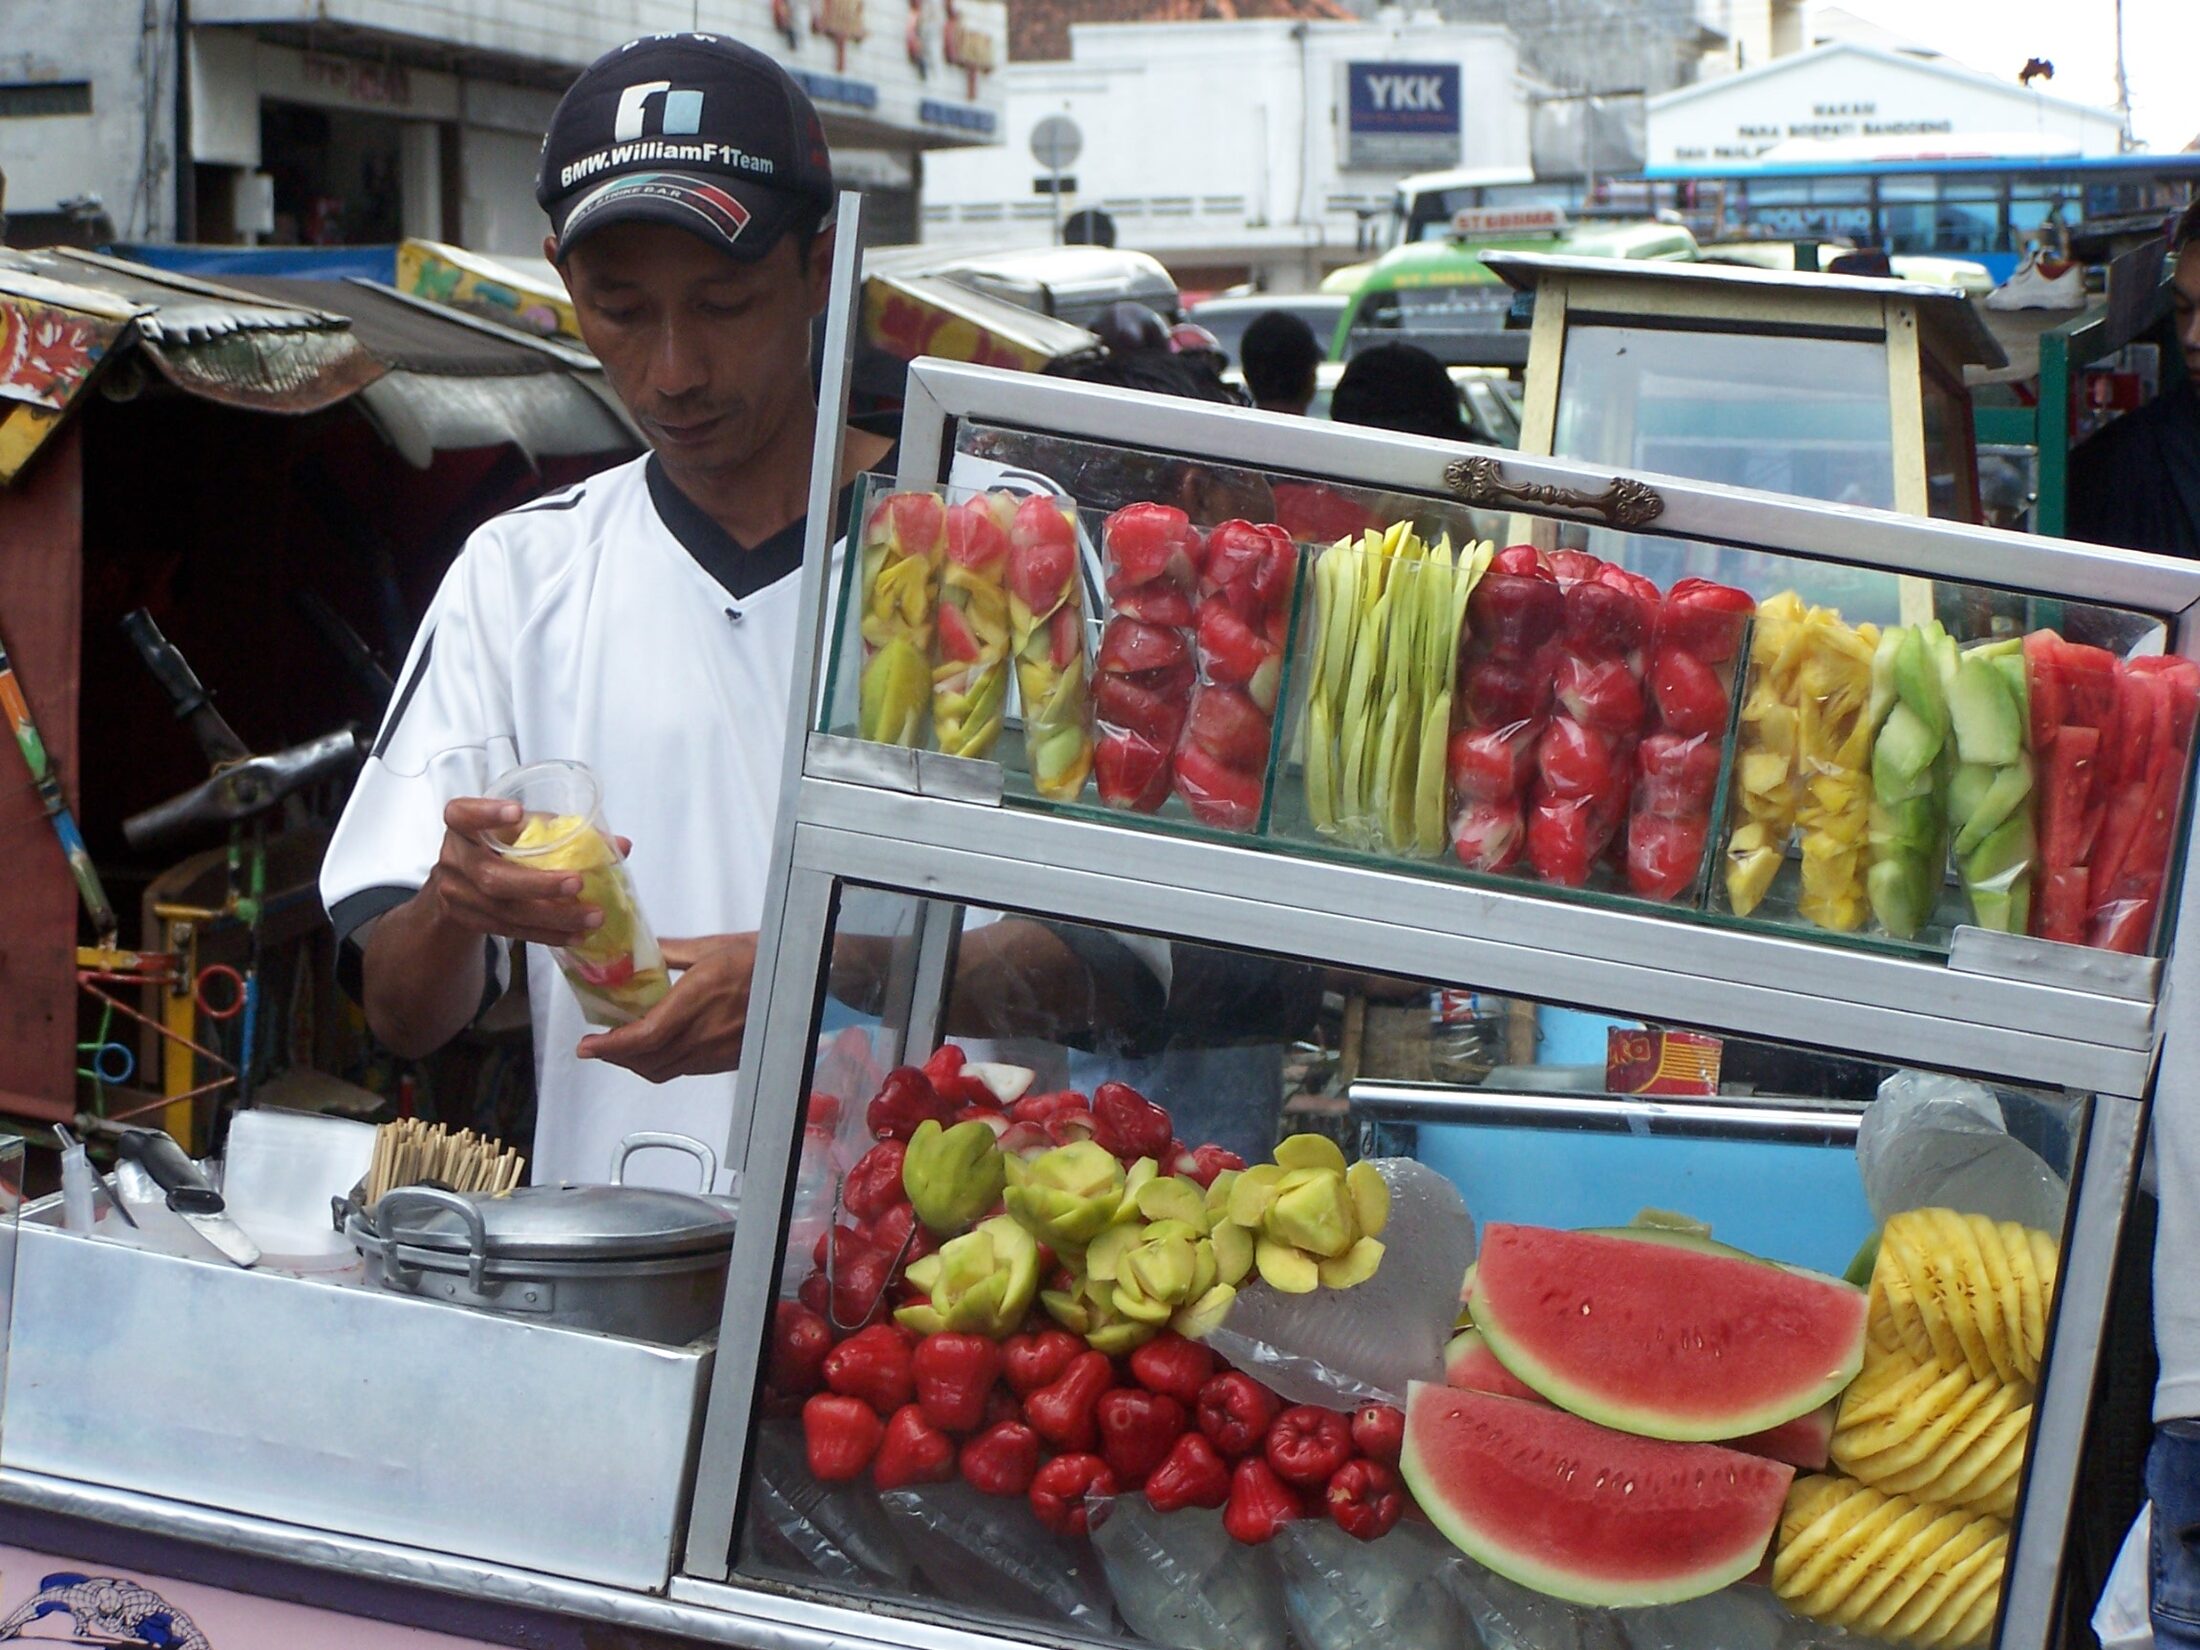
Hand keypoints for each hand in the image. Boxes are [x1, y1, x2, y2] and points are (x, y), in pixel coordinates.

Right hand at [426, 797, 606, 947]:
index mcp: (462, 826)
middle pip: (491, 877)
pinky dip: (548, 933)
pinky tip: (577, 934)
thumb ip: (565, 831)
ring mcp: (459, 896)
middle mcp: (455, 859)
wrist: (462, 884)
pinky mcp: (472, 922)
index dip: (486, 814)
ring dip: (554, 917)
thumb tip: (622, 846)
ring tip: (593, 917)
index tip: (516, 812)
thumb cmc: (500, 846)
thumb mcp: (523, 829)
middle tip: (578, 882)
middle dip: (538, 884)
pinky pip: (513, 931)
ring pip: (506, 911)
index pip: (461, 814)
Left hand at [577, 933, 758, 1082]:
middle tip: (596, 1045)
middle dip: (615, 1056)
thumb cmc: (762, 957)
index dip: (610, 1047)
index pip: (643, 1037)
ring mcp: (717, 1052)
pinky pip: (684, 1069)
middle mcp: (705, 1033)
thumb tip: (638, 951)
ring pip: (662, 1070)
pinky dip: (660, 1062)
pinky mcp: (727, 1060)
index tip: (587, 1045)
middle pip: (646, 1060)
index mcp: (697, 999)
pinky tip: (657, 1046)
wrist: (803, 978)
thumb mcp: (712, 946)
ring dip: (635, 1062)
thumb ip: (670, 952)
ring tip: (621, 1046)